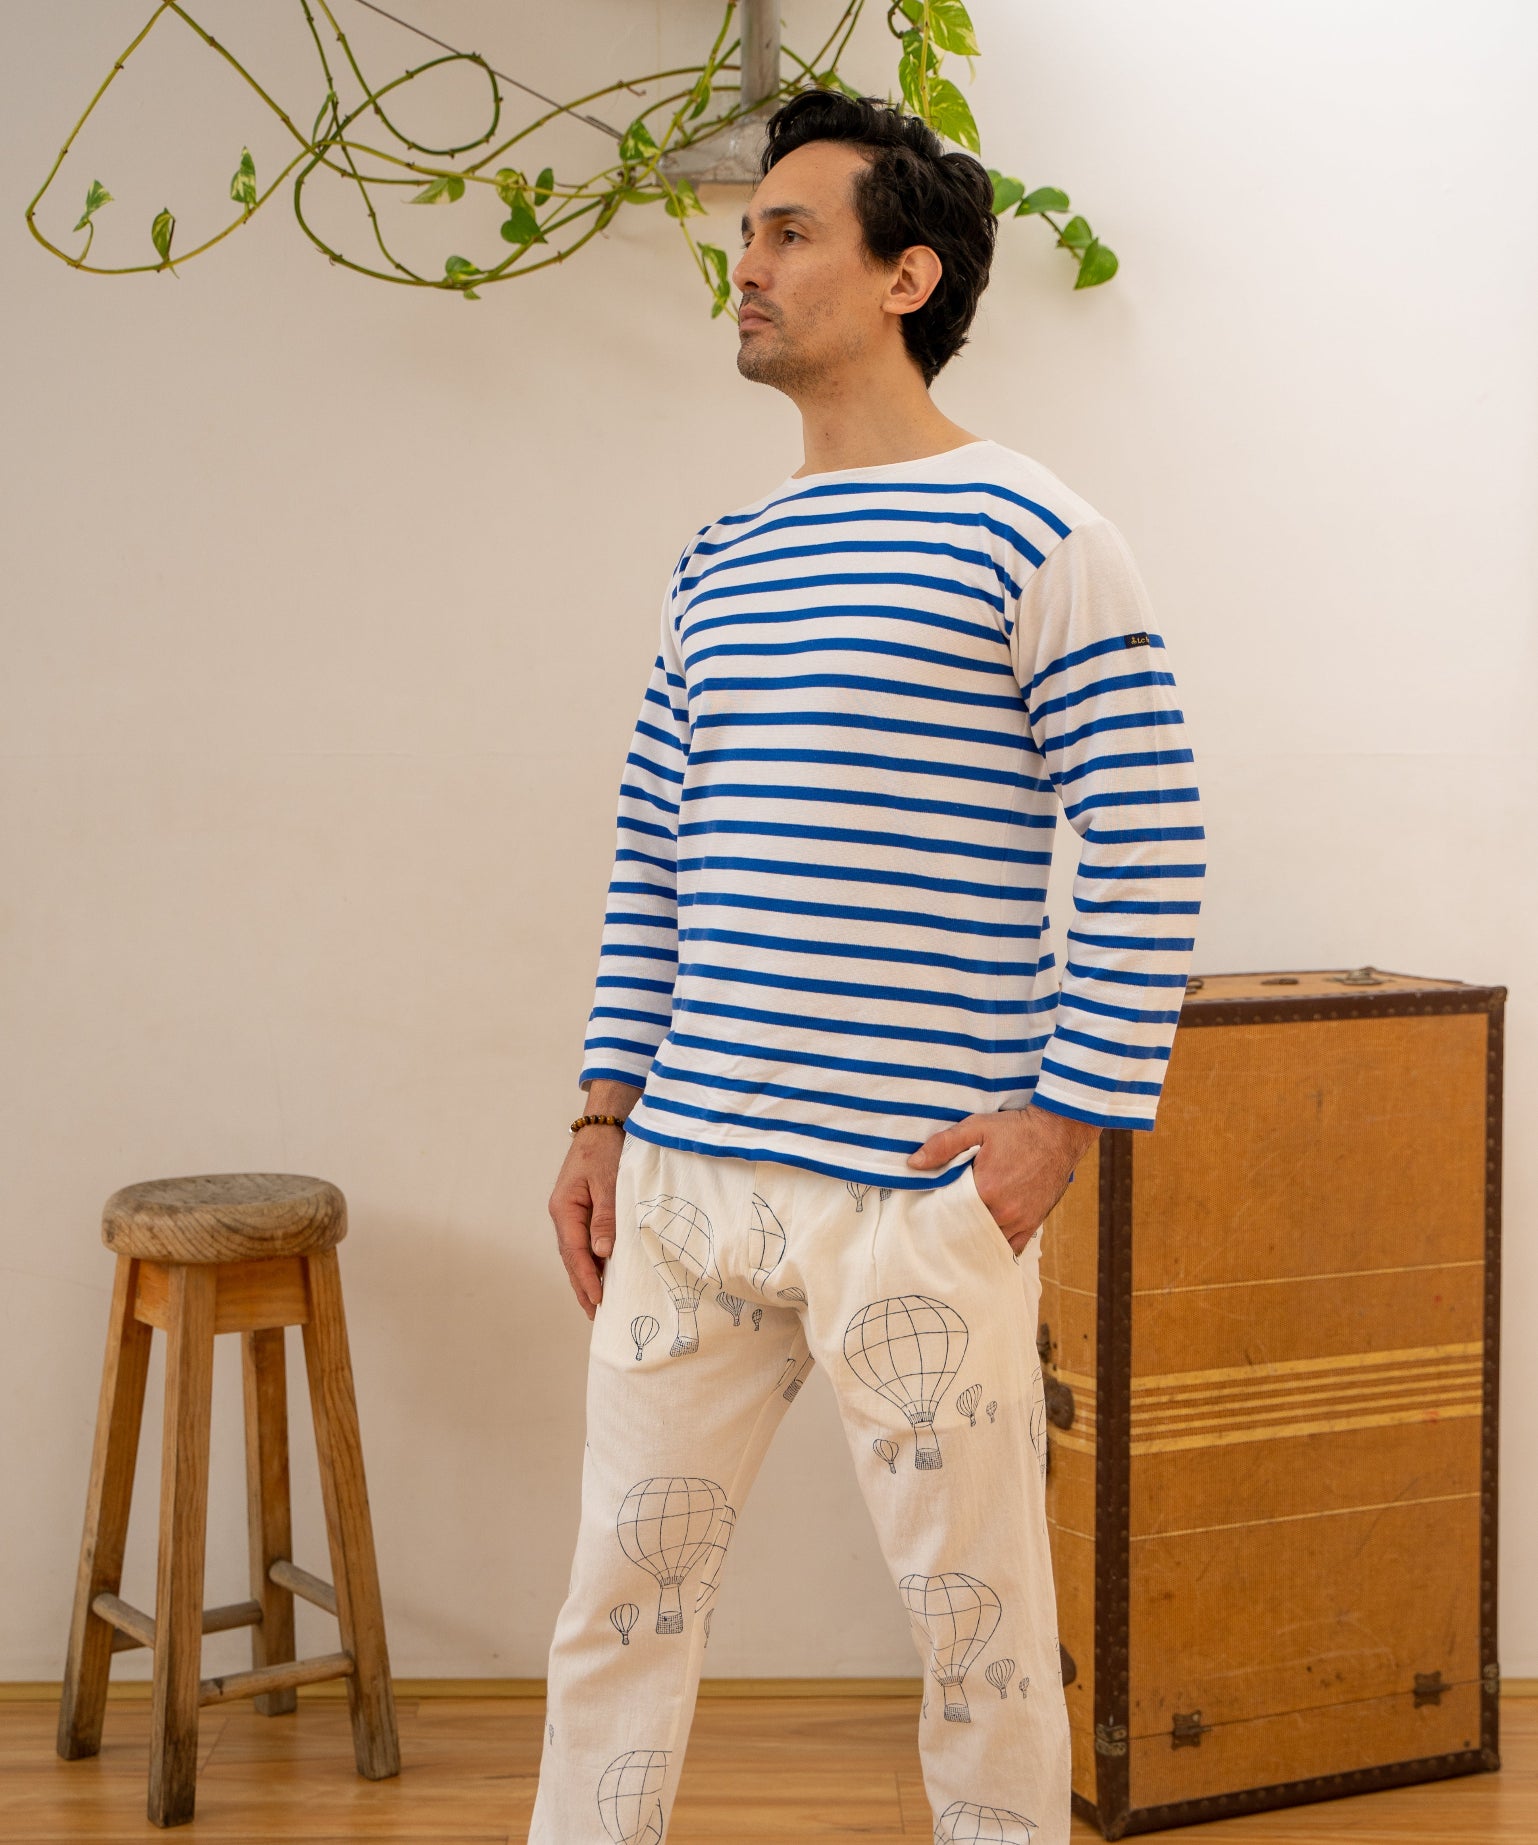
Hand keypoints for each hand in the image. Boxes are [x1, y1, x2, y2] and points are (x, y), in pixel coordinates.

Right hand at [549, 1124, 626, 1318]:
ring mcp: (569, 1213)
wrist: (603, 1127)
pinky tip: (599, 1273)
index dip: (585, 1278)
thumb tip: (602, 1254)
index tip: (597, 1300)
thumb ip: (606, 1218)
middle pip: (570, 1258)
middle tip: (594, 1313)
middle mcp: (562, 1214)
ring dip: (584, 1276)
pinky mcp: (580, 1210)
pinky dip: (589, 1260)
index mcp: (564, 1208)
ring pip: (575, 1252)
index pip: (574, 1252)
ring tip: (596, 1302)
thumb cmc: (604, 1151)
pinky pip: (582, 1241)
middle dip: (581, 1285)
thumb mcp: (608, 1183)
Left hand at [907, 1105, 1100, 1255]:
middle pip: (968, 1229)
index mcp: (986, 1189)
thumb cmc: (1017, 1128)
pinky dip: (997, 1245)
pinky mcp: (1034, 1223)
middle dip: (955, 1225)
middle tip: (940, 1222)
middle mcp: (1004, 1210)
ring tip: (961, 1229)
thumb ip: (944, 1145)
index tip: (929, 1208)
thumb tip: (913, 1164)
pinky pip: (1012, 1247)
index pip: (950, 1211)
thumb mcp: (977, 1127)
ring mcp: (1021, 1220)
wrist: (1059, 1132)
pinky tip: (985, 1240)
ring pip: (988, 1240)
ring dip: (974, 1235)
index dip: (938, 1209)